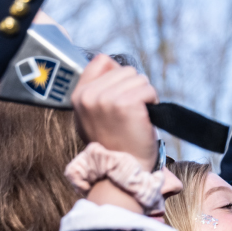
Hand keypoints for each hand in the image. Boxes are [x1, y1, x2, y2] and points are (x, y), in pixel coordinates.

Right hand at [71, 54, 158, 170]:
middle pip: (125, 70)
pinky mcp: (126, 103)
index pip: (102, 62)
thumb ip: (94, 88)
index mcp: (78, 95)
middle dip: (133, 90)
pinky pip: (148, 90)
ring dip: (144, 97)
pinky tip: (144, 120)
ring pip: (138, 78)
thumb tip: (106, 59)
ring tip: (135, 119)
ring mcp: (106, 98)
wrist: (121, 172)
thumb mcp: (91, 116)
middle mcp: (89, 95)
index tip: (119, 104)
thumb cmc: (113, 144)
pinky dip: (152, 103)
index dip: (119, 79)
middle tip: (129, 116)